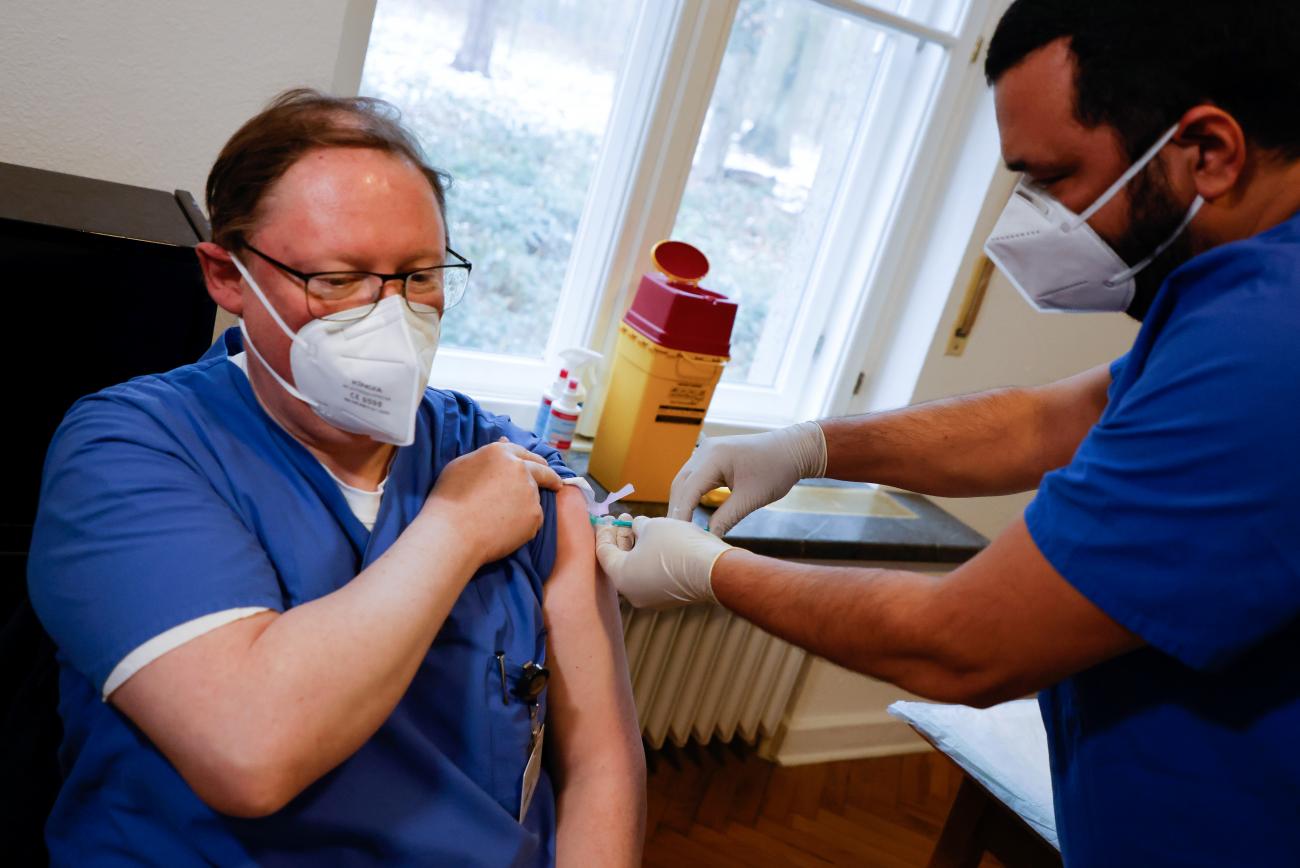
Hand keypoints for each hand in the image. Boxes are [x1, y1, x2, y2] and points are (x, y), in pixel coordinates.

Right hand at [423, 438, 562, 564]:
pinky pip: (532, 520)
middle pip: (543, 470)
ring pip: (535, 498)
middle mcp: (520, 468)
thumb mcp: (461, 466)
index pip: (524, 453)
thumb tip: (503, 441)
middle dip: (550, 476)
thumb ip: (485, 454)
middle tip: (555, 483)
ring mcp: (530, 492)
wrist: (453, 533)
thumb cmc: (448, 501)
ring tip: (504, 519)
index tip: (541, 466)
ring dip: (527, 505)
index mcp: (501, 453)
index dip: (533, 460)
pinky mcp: (535, 516)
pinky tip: (505, 531)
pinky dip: (523, 525)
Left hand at [594, 514, 733, 608]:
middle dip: (622, 538)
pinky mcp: (669, 599)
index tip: (608, 517)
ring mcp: (651, 599)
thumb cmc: (678, 546)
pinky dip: (651, 560)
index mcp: (620, 576)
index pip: (603, 551)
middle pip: (619, 562)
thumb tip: (636, 527)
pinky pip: (652, 577)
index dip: (604, 531)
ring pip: (636, 570)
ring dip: (637, 548)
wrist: (714, 570)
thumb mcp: (652, 526)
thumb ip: (637, 526)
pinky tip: (659, 544)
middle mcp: (632, 593)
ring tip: (643, 528)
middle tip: (625, 519)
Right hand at [667, 421, 826, 535]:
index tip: (678, 537)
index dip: (681, 514)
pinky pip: (694, 476)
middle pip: (680, 484)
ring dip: (682, 502)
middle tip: (675, 537)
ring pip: (684, 480)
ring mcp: (707, 451)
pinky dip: (690, 494)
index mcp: (714, 457)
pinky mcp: (712, 455)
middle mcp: (705, 450)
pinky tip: (692, 511)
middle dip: (677, 509)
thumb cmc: (776, 471)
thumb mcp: (751, 499)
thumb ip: (726, 518)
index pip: (688, 490)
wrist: (792, 450)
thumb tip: (707, 538)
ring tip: (682, 528)